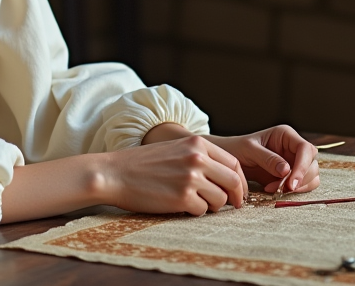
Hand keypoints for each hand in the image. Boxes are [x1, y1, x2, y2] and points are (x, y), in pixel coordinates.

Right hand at [101, 135, 248, 215]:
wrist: (114, 173)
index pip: (234, 163)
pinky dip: (194, 211)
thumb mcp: (175, 149)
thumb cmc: (142, 164)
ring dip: (212, 206)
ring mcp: (190, 178)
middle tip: (234, 205)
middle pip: (234, 181)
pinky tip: (179, 205)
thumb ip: (200, 157)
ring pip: (220, 199)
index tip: (238, 192)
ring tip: (196, 202)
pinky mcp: (182, 197)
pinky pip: (202, 211)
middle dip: (236, 197)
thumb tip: (226, 177)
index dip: (240, 181)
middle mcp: (197, 158)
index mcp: (197, 143)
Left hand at [206, 125, 319, 194]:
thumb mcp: (249, 150)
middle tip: (282, 189)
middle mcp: (293, 147)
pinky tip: (273, 190)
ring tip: (273, 189)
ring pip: (311, 176)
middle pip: (312, 164)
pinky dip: (293, 191)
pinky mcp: (291, 176)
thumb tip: (286, 170)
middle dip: (300, 179)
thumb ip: (268, 158)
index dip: (302, 166)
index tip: (291, 183)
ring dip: (297, 187)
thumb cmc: (237, 149)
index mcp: (285, 135)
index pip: (305, 148)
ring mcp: (294, 162)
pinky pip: (303, 185)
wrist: (229, 160)